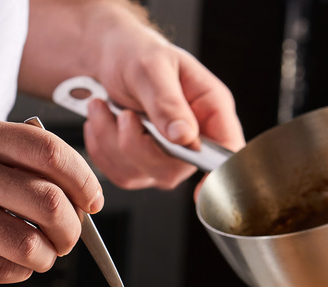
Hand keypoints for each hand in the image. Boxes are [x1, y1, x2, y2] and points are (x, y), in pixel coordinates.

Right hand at [0, 116, 102, 281]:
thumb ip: (13, 155)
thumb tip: (76, 192)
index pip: (52, 153)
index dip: (84, 181)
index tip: (93, 201)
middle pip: (50, 203)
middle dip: (72, 229)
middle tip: (68, 236)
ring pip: (32, 244)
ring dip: (48, 256)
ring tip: (40, 253)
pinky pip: (5, 269)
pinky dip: (20, 271)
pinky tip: (11, 262)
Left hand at [22, 1, 243, 190]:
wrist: (108, 59)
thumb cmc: (137, 54)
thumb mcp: (152, 67)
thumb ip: (168, 102)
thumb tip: (185, 137)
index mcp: (210, 110)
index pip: (227, 152)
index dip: (220, 175)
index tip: (201, 191)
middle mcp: (193, 139)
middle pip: (174, 170)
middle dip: (136, 146)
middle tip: (123, 113)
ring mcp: (165, 157)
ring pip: (139, 174)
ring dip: (110, 142)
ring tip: (102, 107)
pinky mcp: (139, 165)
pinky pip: (117, 173)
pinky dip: (99, 147)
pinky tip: (101, 120)